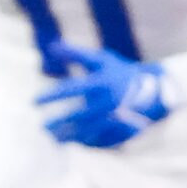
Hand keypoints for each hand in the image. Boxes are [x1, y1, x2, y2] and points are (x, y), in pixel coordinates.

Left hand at [36, 41, 175, 147]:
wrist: (153, 90)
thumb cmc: (120, 72)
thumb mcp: (100, 60)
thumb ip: (76, 54)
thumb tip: (52, 45)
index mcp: (102, 82)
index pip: (72, 89)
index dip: (52, 95)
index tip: (33, 101)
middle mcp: (108, 101)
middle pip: (79, 115)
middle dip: (59, 123)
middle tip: (42, 128)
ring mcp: (116, 118)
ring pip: (88, 130)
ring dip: (69, 136)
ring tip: (53, 139)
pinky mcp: (121, 130)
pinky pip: (100, 139)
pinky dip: (86, 141)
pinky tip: (73, 142)